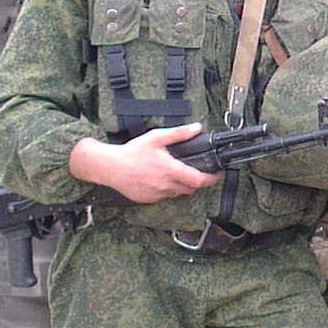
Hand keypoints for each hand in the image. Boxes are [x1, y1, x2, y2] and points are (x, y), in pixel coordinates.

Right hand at [69, 123, 218, 203]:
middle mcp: (166, 185)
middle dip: (197, 182)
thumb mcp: (157, 137)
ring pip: (177, 194)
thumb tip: (197, 128)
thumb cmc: (131, 152)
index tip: (217, 175)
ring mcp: (157, 195)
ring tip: (176, 173)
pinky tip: (159, 179)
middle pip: (190, 189)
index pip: (199, 180)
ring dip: (181, 186)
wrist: (110, 167)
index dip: (211, 179)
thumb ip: (179, 133)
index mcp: (170, 170)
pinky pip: (164, 197)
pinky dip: (167, 190)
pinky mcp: (148, 200)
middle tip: (196, 172)